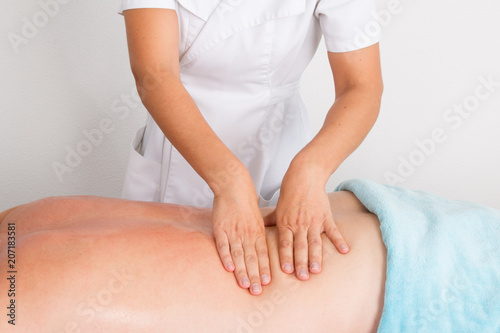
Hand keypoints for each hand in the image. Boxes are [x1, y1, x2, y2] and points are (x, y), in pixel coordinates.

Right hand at [212, 177, 270, 295]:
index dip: (264, 269)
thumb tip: (264, 250)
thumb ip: (260, 235)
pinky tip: (229, 268)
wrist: (234, 186)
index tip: (267, 283)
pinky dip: (226, 257)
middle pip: (252, 258)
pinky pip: (223, 245)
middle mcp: (248, 234)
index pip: (263, 254)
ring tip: (245, 285)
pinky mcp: (220, 229)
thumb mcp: (258, 219)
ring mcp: (234, 232)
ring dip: (242, 271)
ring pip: (239, 255)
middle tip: (257, 291)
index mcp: (258, 232)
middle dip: (255, 276)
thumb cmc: (246, 203)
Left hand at [274, 161, 348, 279]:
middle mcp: (299, 224)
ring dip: (316, 257)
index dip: (286, 257)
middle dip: (301, 263)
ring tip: (317, 270)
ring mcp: (313, 221)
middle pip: (300, 246)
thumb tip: (258, 230)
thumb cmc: (290, 192)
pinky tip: (344, 251)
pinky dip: (339, 240)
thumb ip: (270, 221)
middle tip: (302, 277)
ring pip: (315, 242)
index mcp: (286, 223)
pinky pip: (333, 230)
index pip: (285, 244)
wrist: (305, 176)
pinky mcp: (326, 216)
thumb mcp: (278, 208)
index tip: (287, 270)